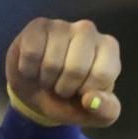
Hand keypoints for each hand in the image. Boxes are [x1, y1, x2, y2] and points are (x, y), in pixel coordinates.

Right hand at [5, 17, 120, 127]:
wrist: (38, 93)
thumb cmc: (72, 100)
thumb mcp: (96, 114)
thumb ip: (106, 110)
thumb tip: (92, 100)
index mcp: (109, 49)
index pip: (102, 75)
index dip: (87, 92)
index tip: (83, 91)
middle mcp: (88, 31)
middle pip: (76, 69)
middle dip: (65, 88)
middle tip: (62, 86)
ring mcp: (62, 25)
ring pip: (51, 63)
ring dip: (46, 80)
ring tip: (49, 77)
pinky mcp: (37, 25)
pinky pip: (31, 53)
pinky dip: (28, 70)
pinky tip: (34, 67)